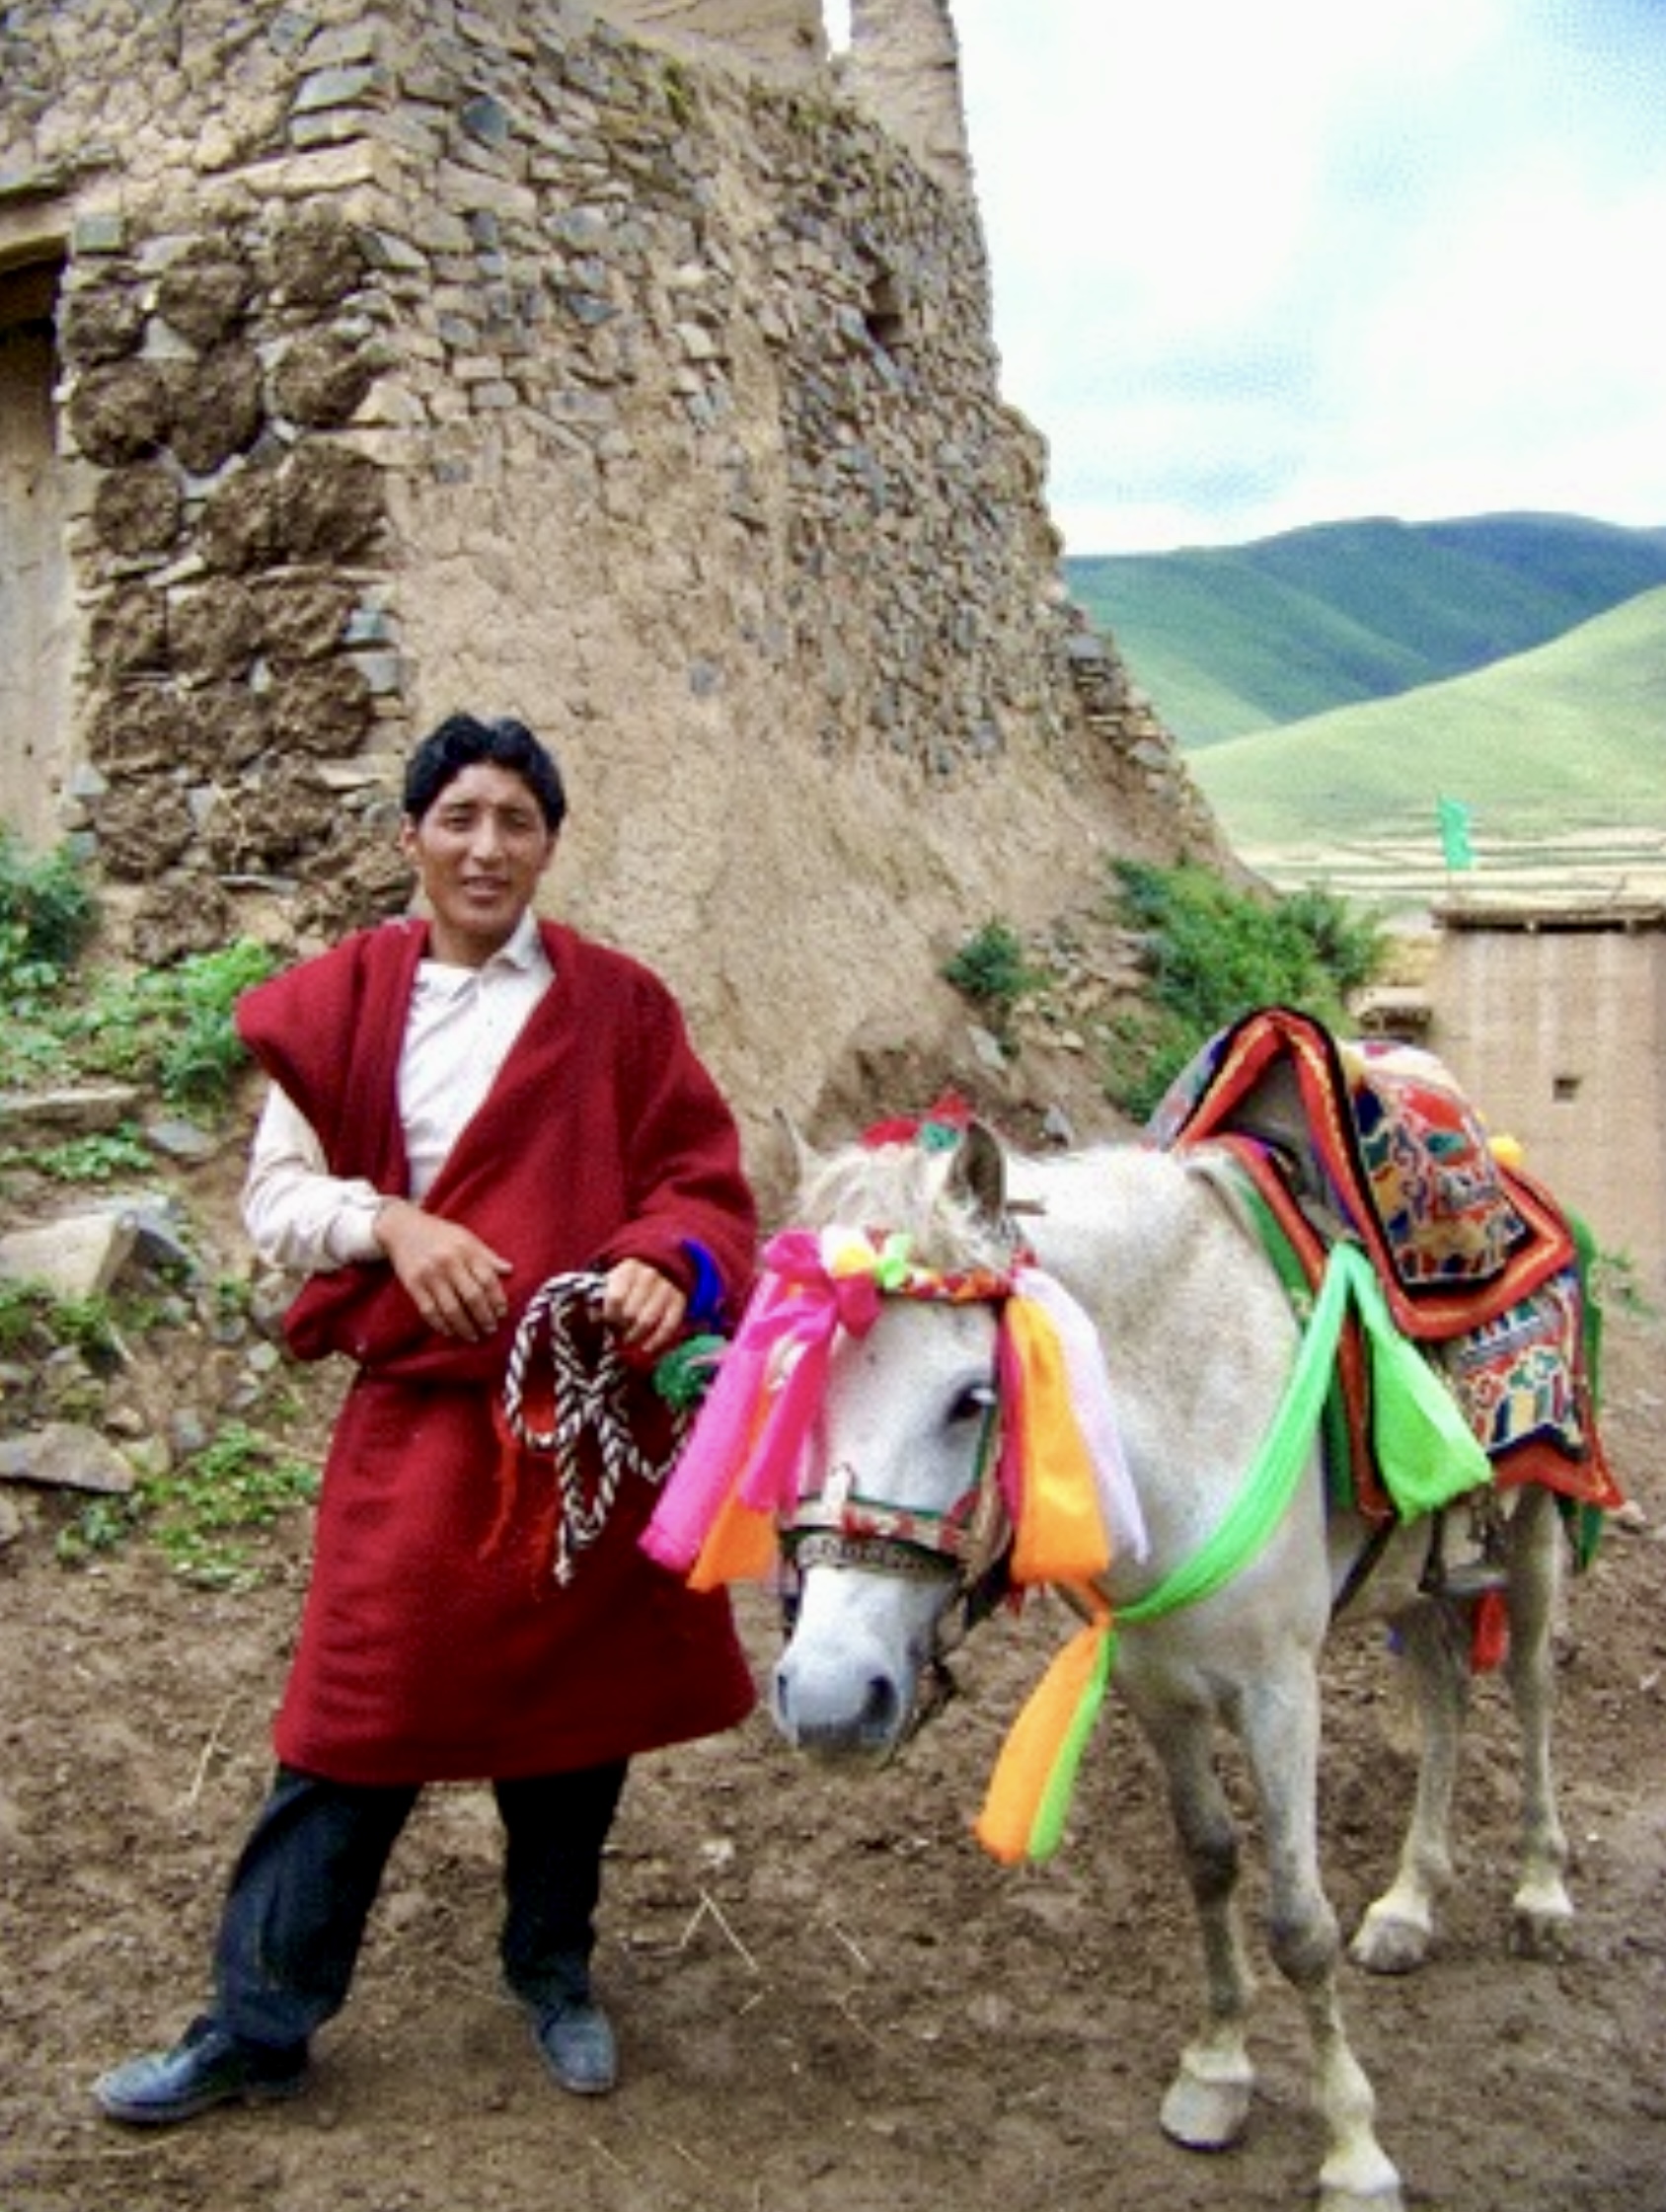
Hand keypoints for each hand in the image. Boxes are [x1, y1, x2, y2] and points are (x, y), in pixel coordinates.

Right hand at [374, 1199, 511, 1341]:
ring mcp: (429, 1274)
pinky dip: (441, 1325)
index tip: (502, 1313)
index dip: (497, 1299)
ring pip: (451, 1308)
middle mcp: (448, 1262)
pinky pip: (429, 1311)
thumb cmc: (439, 1233)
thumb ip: (487, 1255)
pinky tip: (450, 1332)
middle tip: (491, 1329)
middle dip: (484, 1317)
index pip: (487, 1279)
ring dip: (465, 1327)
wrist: (402, 1227)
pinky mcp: (412, 1284)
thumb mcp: (466, 1237)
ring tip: (473, 1336)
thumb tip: (510, 1270)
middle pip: (472, 1297)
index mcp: (466, 1249)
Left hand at [601, 1258, 686, 1363]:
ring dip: (635, 1336)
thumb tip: (591, 1319)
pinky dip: (656, 1341)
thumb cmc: (629, 1280)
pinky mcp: (679, 1301)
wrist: (660, 1267)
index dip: (609, 1315)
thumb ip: (601, 1297)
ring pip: (648, 1321)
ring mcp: (666, 1288)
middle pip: (631, 1312)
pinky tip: (646, 1347)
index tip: (605, 1323)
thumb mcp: (613, 1280)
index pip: (616, 1298)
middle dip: (620, 1328)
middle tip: (614, 1335)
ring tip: (626, 1341)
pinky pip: (668, 1326)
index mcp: (629, 1269)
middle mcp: (649, 1276)